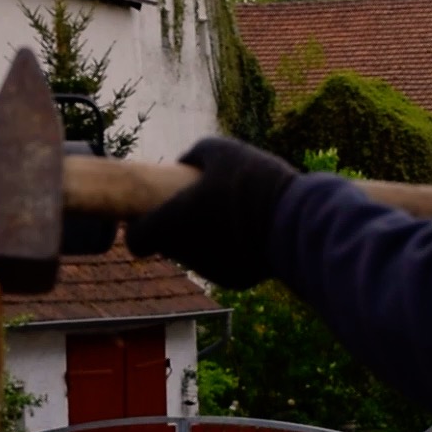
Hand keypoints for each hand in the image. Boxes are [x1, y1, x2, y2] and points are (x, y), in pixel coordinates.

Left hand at [125, 137, 297, 289]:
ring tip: (232, 213)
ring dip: (205, 237)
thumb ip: (196, 154)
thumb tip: (185, 160)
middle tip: (200, 204)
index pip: (136, 240)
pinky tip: (250, 231)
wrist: (294, 223)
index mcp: (171, 224)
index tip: (151, 213)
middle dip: (178, 226)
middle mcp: (184, 254)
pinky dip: (230, 250)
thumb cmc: (253, 184)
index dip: (140, 225)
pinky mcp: (234, 280)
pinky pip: (224, 262)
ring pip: (196, 254)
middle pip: (169, 243)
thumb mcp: (224, 151)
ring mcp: (209, 270)